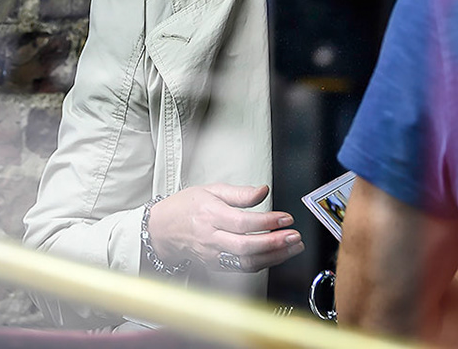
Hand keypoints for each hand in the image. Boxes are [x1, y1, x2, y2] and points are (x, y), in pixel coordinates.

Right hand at [145, 183, 303, 272]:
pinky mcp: (216, 266)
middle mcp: (211, 238)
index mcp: (210, 215)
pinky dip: (263, 263)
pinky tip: (277, 255)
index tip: (286, 217)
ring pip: (246, 261)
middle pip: (245, 246)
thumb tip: (263, 191)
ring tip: (293, 247)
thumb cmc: (186, 207)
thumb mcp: (211, 190)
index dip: (267, 222)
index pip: (242, 222)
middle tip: (294, 236)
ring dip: (274, 257)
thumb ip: (240, 193)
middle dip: (274, 243)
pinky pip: (242, 267)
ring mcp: (213, 255)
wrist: (163, 230)